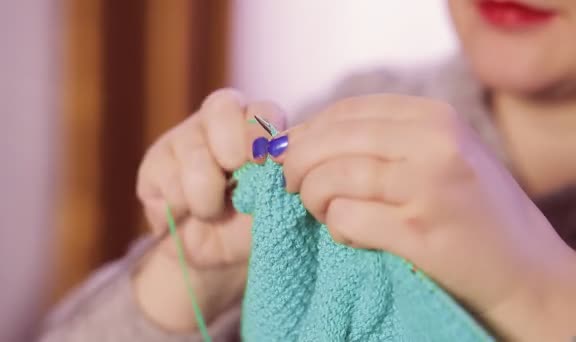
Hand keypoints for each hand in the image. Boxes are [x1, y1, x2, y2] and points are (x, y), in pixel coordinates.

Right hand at [134, 89, 285, 331]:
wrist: (215, 261)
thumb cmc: (256, 230)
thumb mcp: (276, 209)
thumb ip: (277, 183)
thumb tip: (283, 162)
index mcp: (261, 131)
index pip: (264, 109)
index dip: (262, 133)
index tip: (264, 166)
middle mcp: (222, 125)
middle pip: (222, 107)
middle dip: (227, 149)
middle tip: (231, 180)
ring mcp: (186, 140)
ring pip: (189, 146)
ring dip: (200, 187)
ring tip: (207, 210)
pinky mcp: (155, 164)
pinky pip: (159, 174)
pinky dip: (172, 199)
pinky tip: (181, 212)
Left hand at [271, 94, 575, 339]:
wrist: (525, 269)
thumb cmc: (471, 210)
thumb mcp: (438, 155)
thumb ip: (382, 140)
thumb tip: (301, 139)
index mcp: (435, 117)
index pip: (346, 111)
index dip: (308, 132)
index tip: (291, 154)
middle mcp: (433, 143)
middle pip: (332, 141)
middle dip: (297, 164)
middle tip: (292, 185)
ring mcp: (427, 187)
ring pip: (332, 178)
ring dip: (313, 198)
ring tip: (323, 211)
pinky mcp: (419, 232)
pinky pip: (347, 219)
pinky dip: (336, 228)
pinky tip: (351, 235)